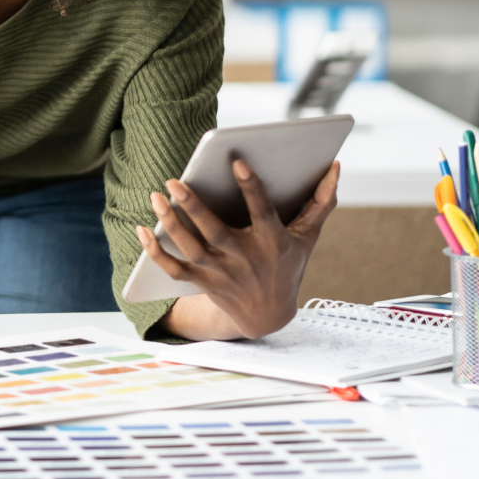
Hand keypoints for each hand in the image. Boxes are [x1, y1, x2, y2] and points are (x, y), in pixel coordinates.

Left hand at [137, 159, 339, 339]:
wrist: (269, 316)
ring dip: (170, 223)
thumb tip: (336, 166)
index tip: (238, 163)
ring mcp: (220, 272)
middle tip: (174, 180)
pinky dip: (155, 252)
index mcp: (272, 242)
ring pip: (190, 247)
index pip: (261, 212)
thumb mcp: (308, 237)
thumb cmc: (288, 265)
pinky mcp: (202, 282)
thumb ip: (321, 202)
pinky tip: (141, 229)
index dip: (251, 188)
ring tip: (157, 195)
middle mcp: (244, 258)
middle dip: (193, 206)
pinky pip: (173, 268)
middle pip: (214, 231)